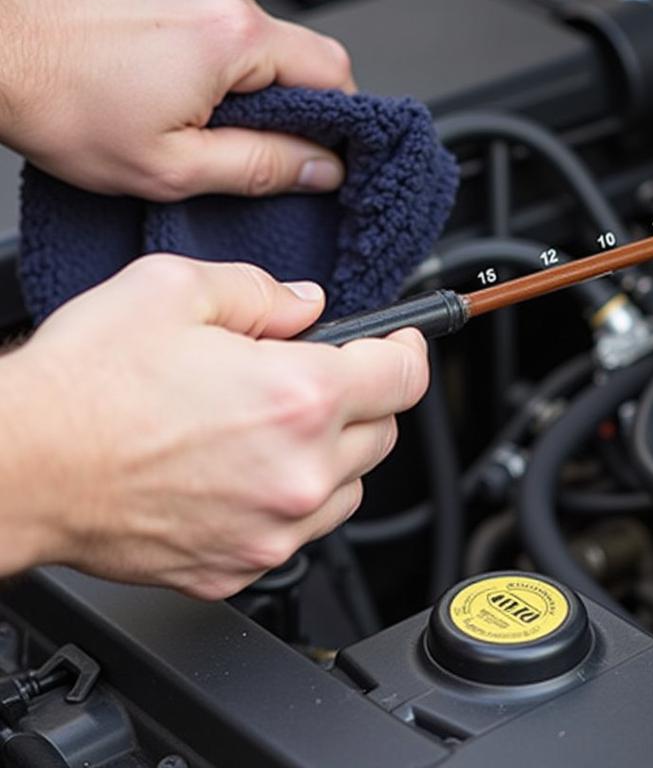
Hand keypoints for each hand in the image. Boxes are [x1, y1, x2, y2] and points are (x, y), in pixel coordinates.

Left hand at [0, 0, 353, 198]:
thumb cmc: (64, 107)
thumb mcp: (174, 167)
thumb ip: (263, 167)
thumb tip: (323, 168)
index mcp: (235, 34)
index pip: (335, 72)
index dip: (340, 118)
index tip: (321, 150)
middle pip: (297, 52)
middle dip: (287, 102)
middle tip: (242, 142)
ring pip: (257, 36)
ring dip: (245, 77)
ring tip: (189, 111)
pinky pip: (217, 16)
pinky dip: (211, 53)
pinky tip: (166, 80)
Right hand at [0, 254, 427, 598]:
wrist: (21, 467)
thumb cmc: (87, 384)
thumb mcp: (176, 289)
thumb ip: (262, 291)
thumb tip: (306, 304)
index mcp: (299, 398)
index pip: (405, 375)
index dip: (409, 348)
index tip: (400, 342)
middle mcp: (298, 472)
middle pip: (385, 432)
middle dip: (365, 397)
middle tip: (318, 376)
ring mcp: (271, 530)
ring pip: (350, 486)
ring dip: (334, 452)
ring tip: (275, 425)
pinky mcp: (238, 568)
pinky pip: (299, 532)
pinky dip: (292, 500)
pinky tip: (245, 471)